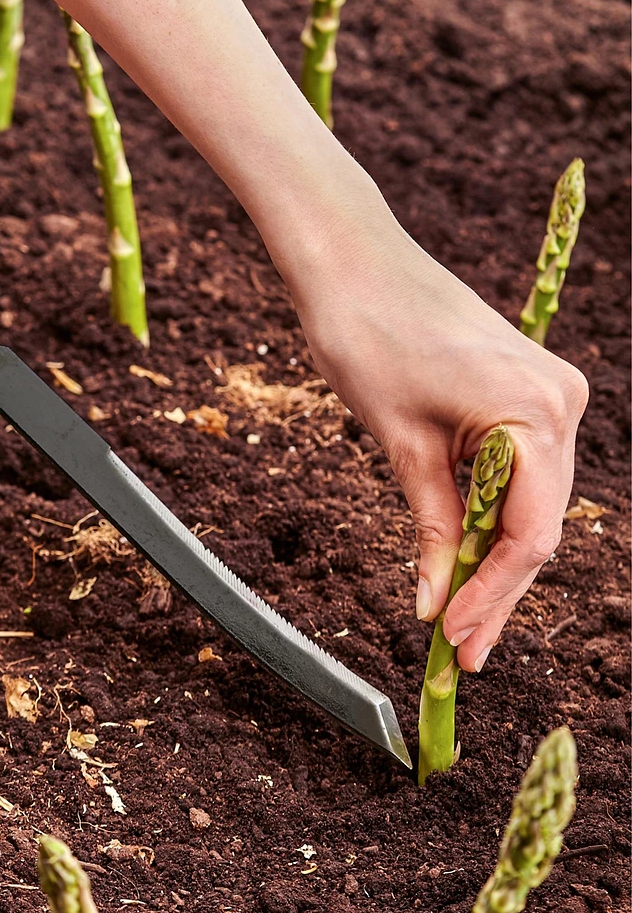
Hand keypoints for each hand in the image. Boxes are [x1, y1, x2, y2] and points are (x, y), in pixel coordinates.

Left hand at [287, 198, 588, 672]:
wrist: (352, 261)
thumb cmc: (366, 337)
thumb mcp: (400, 444)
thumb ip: (432, 526)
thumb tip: (437, 605)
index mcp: (536, 412)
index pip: (530, 535)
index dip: (492, 598)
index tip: (455, 643)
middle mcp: (560, 402)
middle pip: (537, 525)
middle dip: (495, 589)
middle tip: (459, 651)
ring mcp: (548, 392)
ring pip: (530, 503)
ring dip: (492, 558)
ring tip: (457, 617)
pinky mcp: (524, 389)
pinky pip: (518, 471)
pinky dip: (490, 515)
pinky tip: (463, 556)